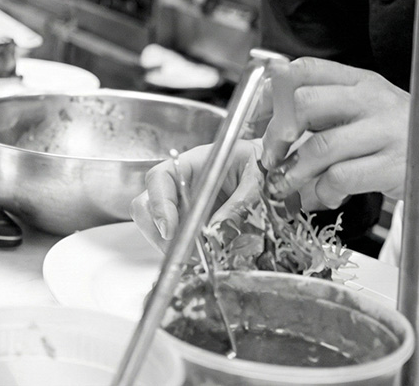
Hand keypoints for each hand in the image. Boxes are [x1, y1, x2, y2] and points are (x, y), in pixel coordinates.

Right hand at [130, 139, 262, 251]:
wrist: (272, 174)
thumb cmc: (263, 167)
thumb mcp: (257, 181)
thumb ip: (239, 204)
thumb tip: (216, 231)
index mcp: (194, 163)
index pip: (160, 178)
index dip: (158, 203)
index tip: (169, 230)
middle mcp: (181, 184)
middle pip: (146, 205)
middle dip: (158, 233)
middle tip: (184, 253)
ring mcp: (182, 206)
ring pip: (157, 228)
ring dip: (172, 247)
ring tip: (201, 257)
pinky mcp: (190, 225)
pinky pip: (174, 241)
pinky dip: (183, 253)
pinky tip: (203, 256)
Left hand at [260, 57, 410, 211]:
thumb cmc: (414, 140)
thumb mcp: (372, 114)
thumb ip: (329, 117)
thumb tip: (274, 136)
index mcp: (361, 82)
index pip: (304, 69)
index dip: (271, 93)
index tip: (255, 118)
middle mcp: (372, 100)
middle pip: (304, 104)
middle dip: (276, 135)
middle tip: (270, 157)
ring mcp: (385, 132)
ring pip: (319, 146)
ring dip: (293, 172)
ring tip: (286, 186)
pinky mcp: (395, 166)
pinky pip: (342, 178)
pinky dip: (324, 192)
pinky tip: (327, 196)